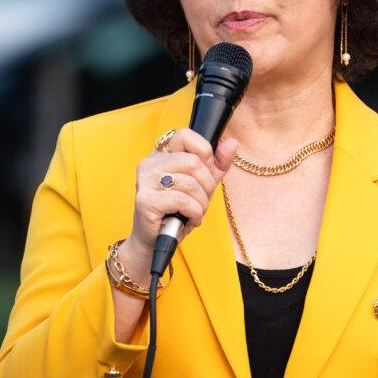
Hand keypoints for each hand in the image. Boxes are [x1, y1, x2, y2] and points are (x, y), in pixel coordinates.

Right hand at [117, 129, 238, 273]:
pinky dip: (194, 213)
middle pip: (193, 162)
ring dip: (202, 204)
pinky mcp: (145, 200)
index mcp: (161, 154)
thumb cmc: (178, 211)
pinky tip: (191, 220)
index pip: (184, 135)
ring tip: (196, 213)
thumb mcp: (202, 185)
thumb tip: (232, 143)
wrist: (156, 242)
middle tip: (202, 200)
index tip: (205, 173)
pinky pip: (183, 200)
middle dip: (207, 185)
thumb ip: (217, 164)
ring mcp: (145, 181)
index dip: (203, 153)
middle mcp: (149, 163)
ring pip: (190, 183)